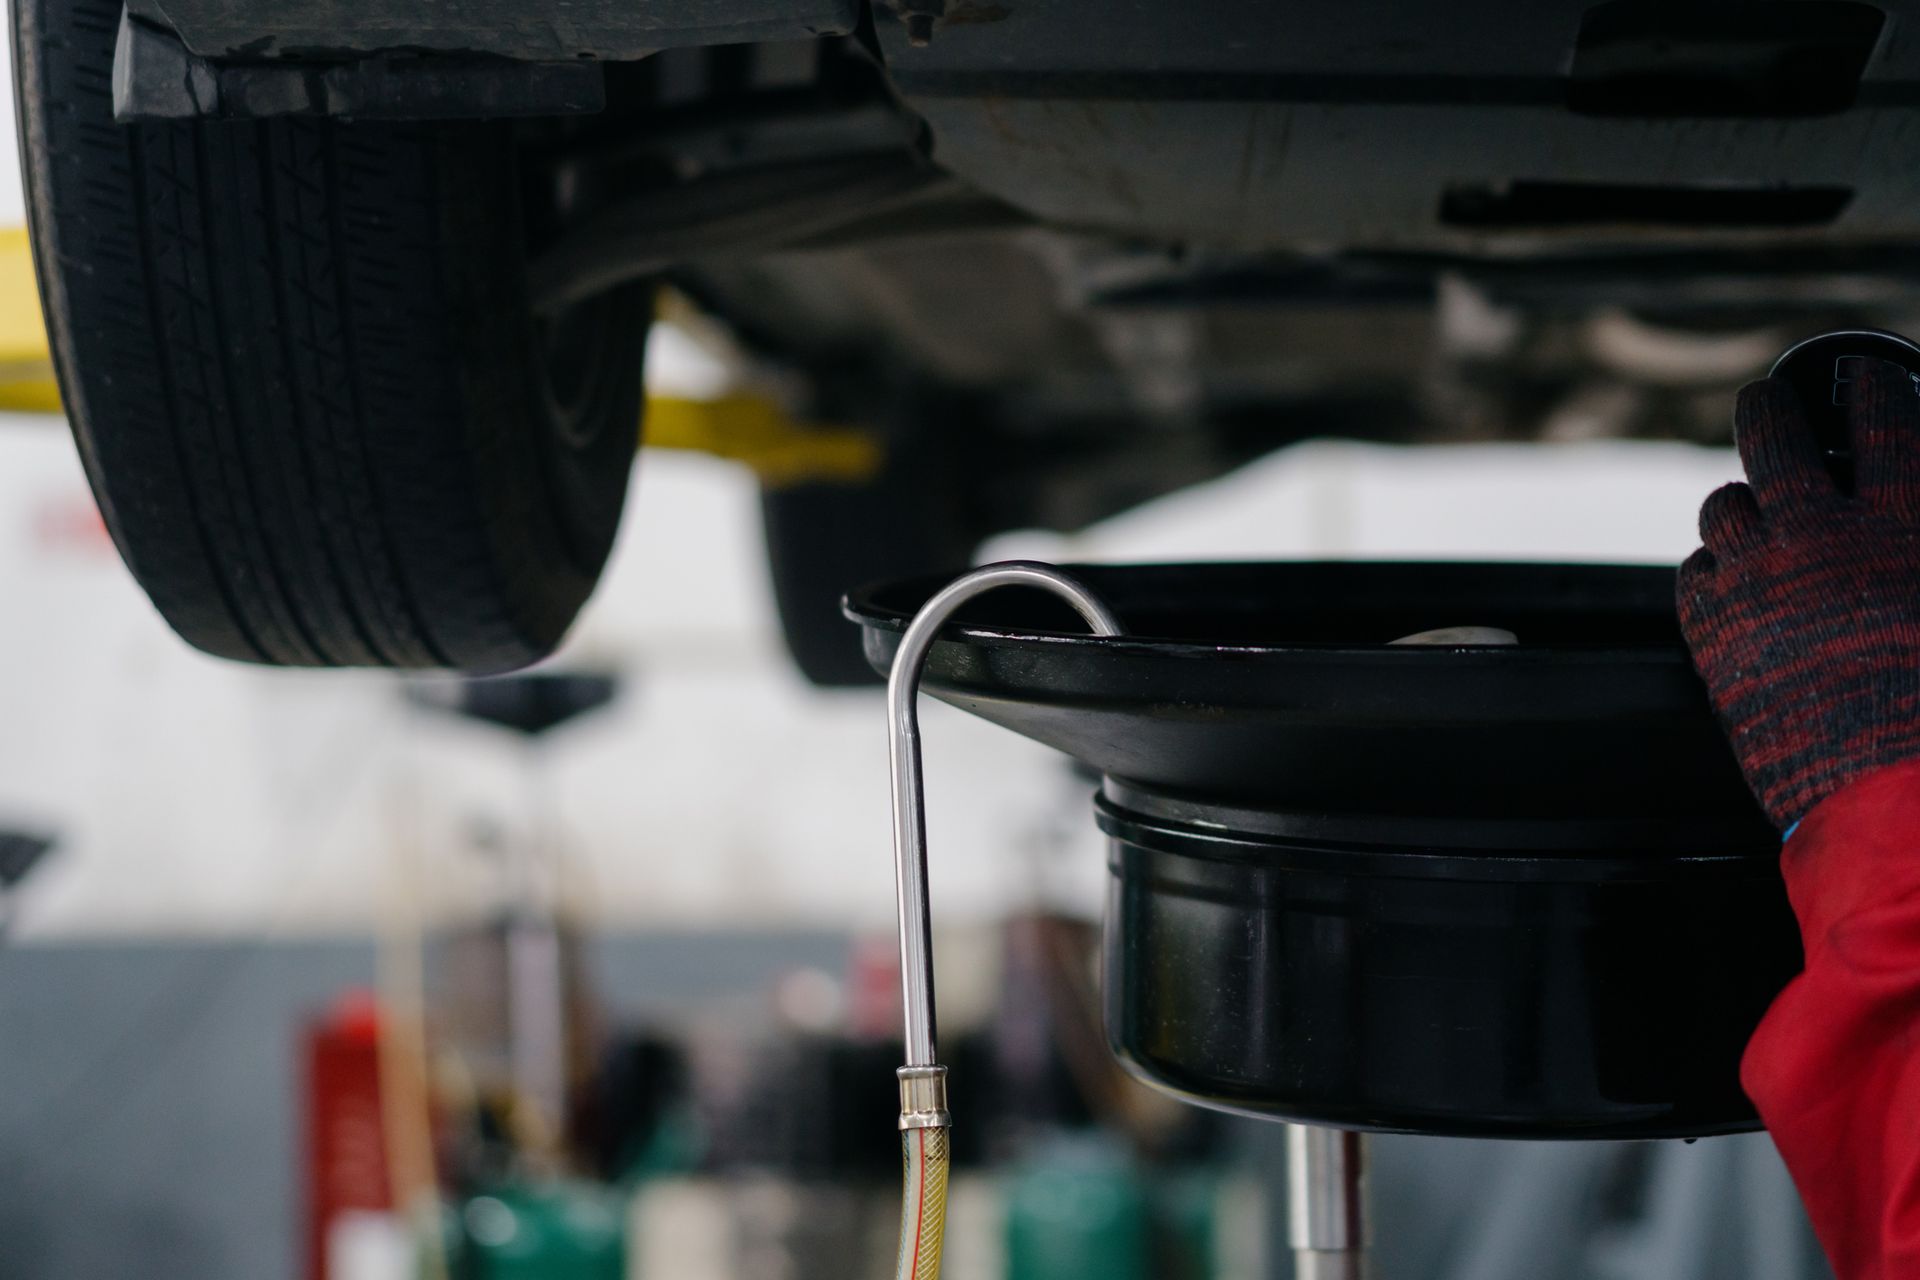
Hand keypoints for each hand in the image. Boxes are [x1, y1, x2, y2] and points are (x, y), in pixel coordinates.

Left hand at [1678, 362, 1919, 829]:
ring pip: (1723, 505)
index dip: (1873, 388)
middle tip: (1764, 399)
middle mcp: (1823, 540)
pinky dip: (1712, 571)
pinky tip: (1725, 579)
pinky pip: (1694, 574)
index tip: (1865, 376)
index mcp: (1907, 525)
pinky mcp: (1713, 634)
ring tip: (1746, 502)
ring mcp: (1759, 583)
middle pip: (1775, 439)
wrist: (1896, 798)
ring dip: (1738, 501)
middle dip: (1767, 408)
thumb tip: (1909, 527)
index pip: (1887, 422)